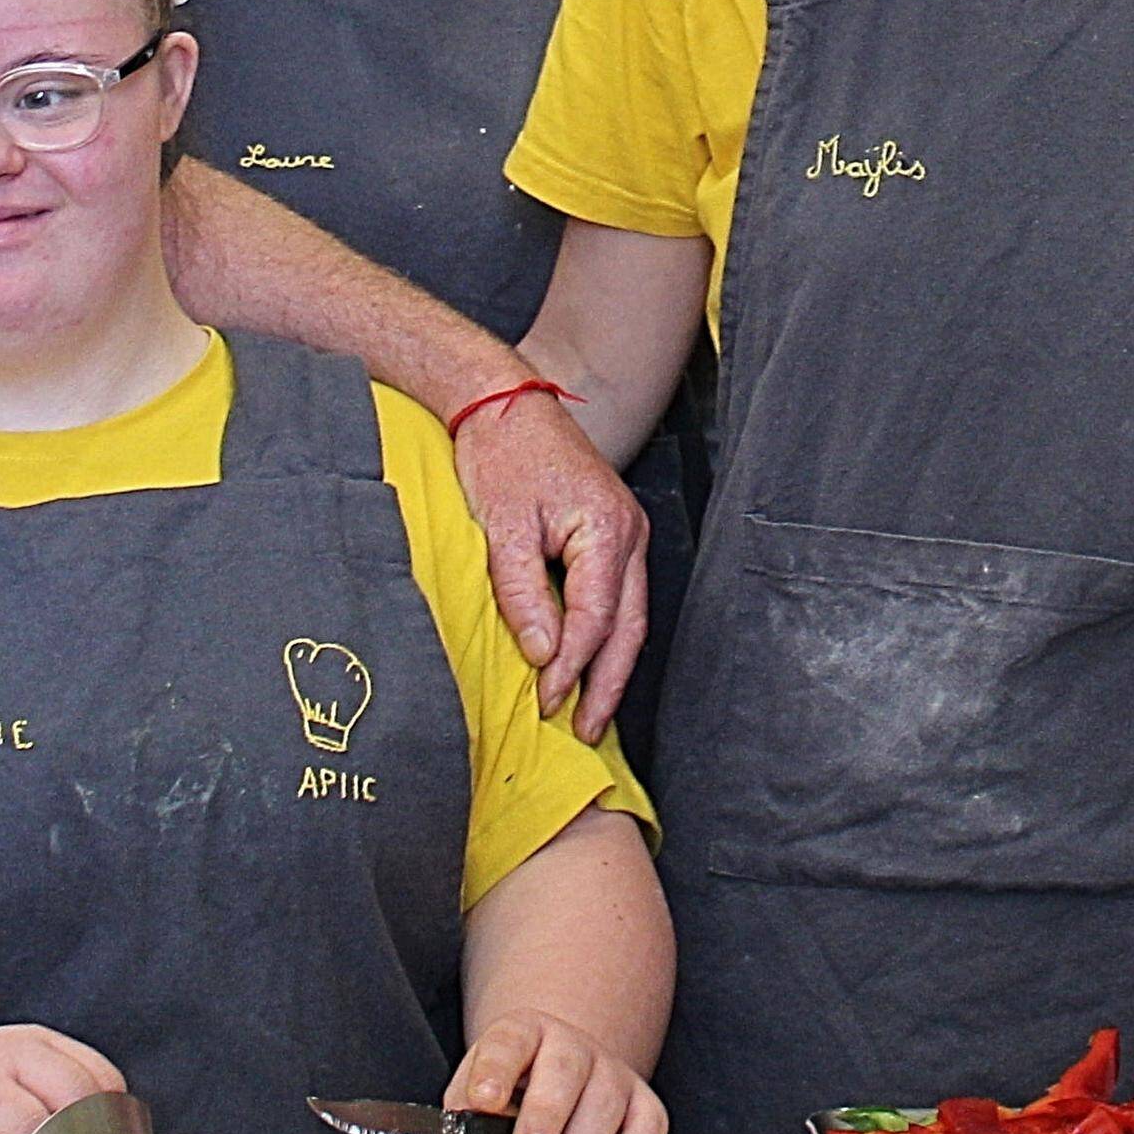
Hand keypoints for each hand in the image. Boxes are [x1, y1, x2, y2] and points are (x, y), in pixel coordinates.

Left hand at [451, 1007, 667, 1133]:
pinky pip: (648, 1127)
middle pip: (564, 1073)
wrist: (558, 1074)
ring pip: (606, 1104)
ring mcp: (612, 1072)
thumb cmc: (513, 1091)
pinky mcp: (642, 1102)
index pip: (509, 1043)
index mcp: (525, 1033)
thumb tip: (462, 1132)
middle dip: (545, 1118)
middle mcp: (572, 1045)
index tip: (483, 1100)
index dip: (495, 1070)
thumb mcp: (479, 1087)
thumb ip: (467, 1106)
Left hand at [460, 390, 648, 742]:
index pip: (596, 619)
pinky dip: (607, 636)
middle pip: (629, 627)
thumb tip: (543, 654)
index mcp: (607, 530)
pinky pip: (620, 597)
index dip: (571, 668)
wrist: (503, 402)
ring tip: (591, 713)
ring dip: (610, 666)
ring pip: (631, 616)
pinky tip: (589, 663)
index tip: (545, 702)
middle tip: (587, 731)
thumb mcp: (502, 528)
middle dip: (608, 685)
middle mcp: (630, 534)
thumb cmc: (502, 455)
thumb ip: (523, 594)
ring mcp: (628, 533)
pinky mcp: (613, 534)